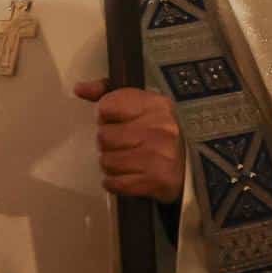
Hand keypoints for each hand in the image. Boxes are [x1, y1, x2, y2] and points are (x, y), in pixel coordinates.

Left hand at [73, 79, 184, 203]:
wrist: (192, 167)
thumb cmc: (160, 133)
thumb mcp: (142, 105)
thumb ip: (107, 92)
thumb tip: (79, 89)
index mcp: (156, 104)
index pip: (106, 106)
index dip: (105, 116)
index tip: (116, 121)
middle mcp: (159, 128)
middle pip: (103, 136)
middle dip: (108, 143)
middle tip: (122, 144)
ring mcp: (159, 156)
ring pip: (106, 161)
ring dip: (111, 164)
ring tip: (126, 161)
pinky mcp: (156, 181)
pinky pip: (114, 183)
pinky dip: (115, 182)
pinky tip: (127, 176)